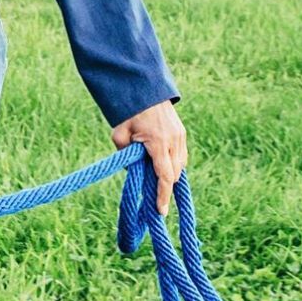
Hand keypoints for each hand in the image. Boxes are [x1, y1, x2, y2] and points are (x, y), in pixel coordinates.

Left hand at [112, 99, 188, 215]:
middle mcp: (173, 140)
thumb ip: (125, 155)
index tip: (161, 212)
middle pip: (174, 174)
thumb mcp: (119, 134)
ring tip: (154, 177)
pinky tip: (161, 164)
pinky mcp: (182, 132)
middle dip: (164, 186)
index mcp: (158, 142)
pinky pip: (181, 155)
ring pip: (180, 166)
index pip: (164, 176)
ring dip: (170, 174)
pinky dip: (173, 164)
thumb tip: (133, 170)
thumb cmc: (129, 111)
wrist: (144, 88)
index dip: (162, 196)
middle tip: (151, 194)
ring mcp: (180, 136)